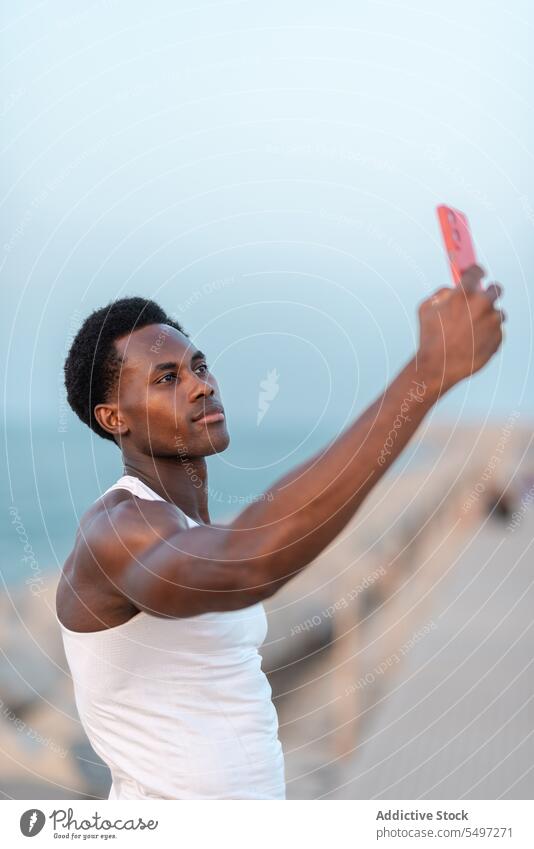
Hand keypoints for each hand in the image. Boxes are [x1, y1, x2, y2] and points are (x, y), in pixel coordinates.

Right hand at [417, 264, 504, 396]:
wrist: (439, 366)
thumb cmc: (430, 337)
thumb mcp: (426, 309)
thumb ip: (441, 293)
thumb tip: (453, 289)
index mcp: (464, 293)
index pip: (477, 271)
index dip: (476, 271)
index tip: (478, 274)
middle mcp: (483, 304)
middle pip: (496, 289)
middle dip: (489, 292)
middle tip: (482, 299)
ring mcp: (493, 321)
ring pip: (497, 313)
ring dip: (488, 317)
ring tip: (471, 330)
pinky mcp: (498, 337)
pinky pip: (497, 331)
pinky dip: (488, 334)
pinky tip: (473, 342)